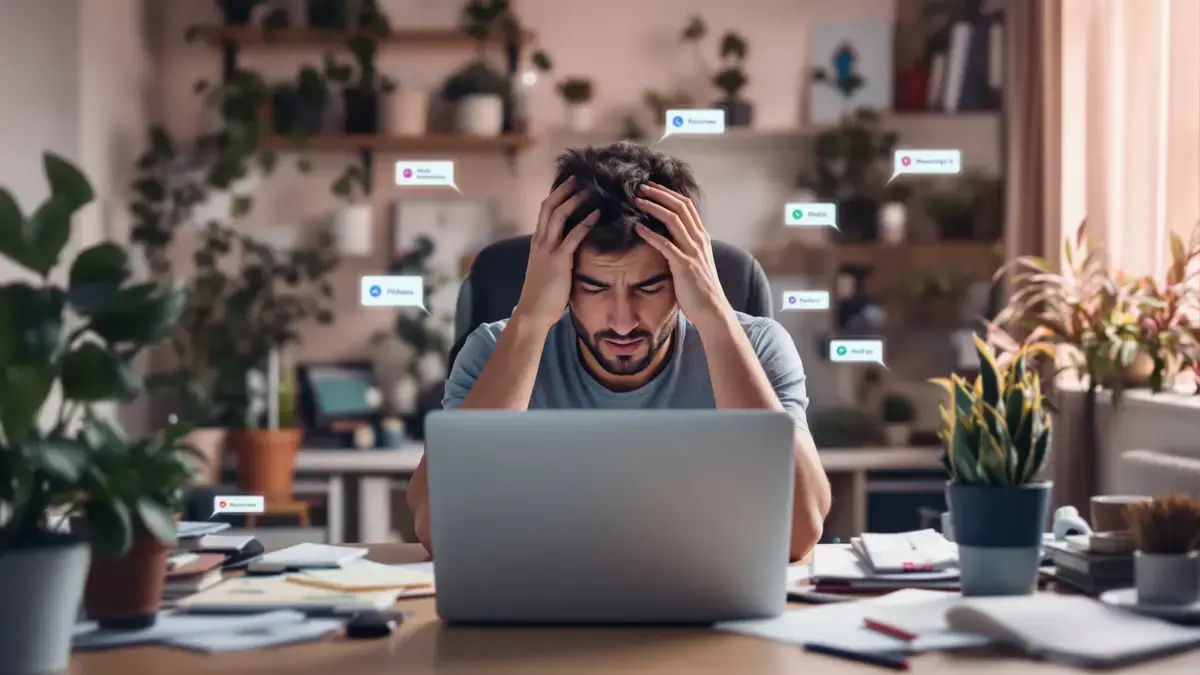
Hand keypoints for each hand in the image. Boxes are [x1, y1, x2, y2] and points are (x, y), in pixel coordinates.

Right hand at [513, 176, 598, 330]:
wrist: (533, 312)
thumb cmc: (543, 293)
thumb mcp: (547, 267)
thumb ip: (557, 253)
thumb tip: (573, 245)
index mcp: (538, 242)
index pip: (545, 211)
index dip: (557, 195)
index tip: (570, 184)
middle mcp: (540, 241)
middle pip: (550, 207)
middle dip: (564, 190)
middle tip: (578, 177)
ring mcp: (548, 250)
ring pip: (558, 216)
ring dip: (574, 200)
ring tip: (589, 190)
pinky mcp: (559, 261)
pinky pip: (572, 237)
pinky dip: (585, 223)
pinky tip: (596, 214)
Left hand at [634, 183, 732, 325]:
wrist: (712, 310)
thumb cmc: (701, 289)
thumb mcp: (696, 262)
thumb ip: (685, 248)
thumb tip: (669, 239)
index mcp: (702, 238)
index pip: (687, 206)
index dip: (669, 194)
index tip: (653, 187)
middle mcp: (699, 240)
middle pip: (680, 206)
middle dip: (660, 194)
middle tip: (642, 187)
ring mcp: (692, 251)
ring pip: (673, 219)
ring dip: (653, 207)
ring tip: (637, 201)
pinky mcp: (683, 264)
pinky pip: (665, 244)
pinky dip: (650, 233)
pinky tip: (637, 227)